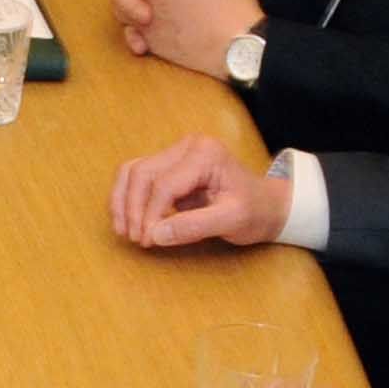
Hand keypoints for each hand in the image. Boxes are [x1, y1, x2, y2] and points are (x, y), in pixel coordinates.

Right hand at [108, 134, 291, 249]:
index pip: (164, 184)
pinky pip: (136, 175)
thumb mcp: (231, 221)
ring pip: (133, 171)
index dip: (150, 214)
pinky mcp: (168, 164)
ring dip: (123, 201)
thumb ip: (194, 227)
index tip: (148, 240)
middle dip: (133, 208)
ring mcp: (176, 152)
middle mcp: (187, 146)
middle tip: (137, 239)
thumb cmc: (254, 211)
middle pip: (142, 174)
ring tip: (124, 231)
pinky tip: (126, 219)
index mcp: (205, 154)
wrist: (266, 205)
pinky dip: (126, 197)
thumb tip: (154, 235)